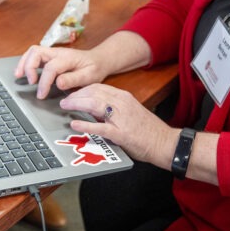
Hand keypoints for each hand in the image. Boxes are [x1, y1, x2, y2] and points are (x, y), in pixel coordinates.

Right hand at [15, 45, 109, 98]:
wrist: (98, 60)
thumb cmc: (93, 69)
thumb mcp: (89, 76)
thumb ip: (73, 79)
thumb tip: (58, 83)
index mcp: (68, 58)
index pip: (51, 68)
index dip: (44, 82)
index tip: (41, 94)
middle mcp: (58, 52)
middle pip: (37, 52)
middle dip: (29, 67)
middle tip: (30, 83)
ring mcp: (52, 53)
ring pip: (33, 51)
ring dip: (24, 63)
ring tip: (18, 76)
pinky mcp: (49, 56)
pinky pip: (33, 55)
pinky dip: (25, 63)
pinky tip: (22, 73)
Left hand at [59, 83, 174, 163]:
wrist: (166, 143)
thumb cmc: (148, 131)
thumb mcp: (130, 113)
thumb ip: (113, 109)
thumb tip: (93, 110)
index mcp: (124, 97)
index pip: (97, 87)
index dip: (81, 89)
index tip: (71, 93)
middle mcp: (122, 103)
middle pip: (93, 92)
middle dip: (75, 95)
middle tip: (64, 100)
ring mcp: (122, 117)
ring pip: (95, 104)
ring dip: (77, 104)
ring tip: (65, 106)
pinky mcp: (122, 133)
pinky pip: (100, 127)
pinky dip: (86, 125)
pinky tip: (75, 125)